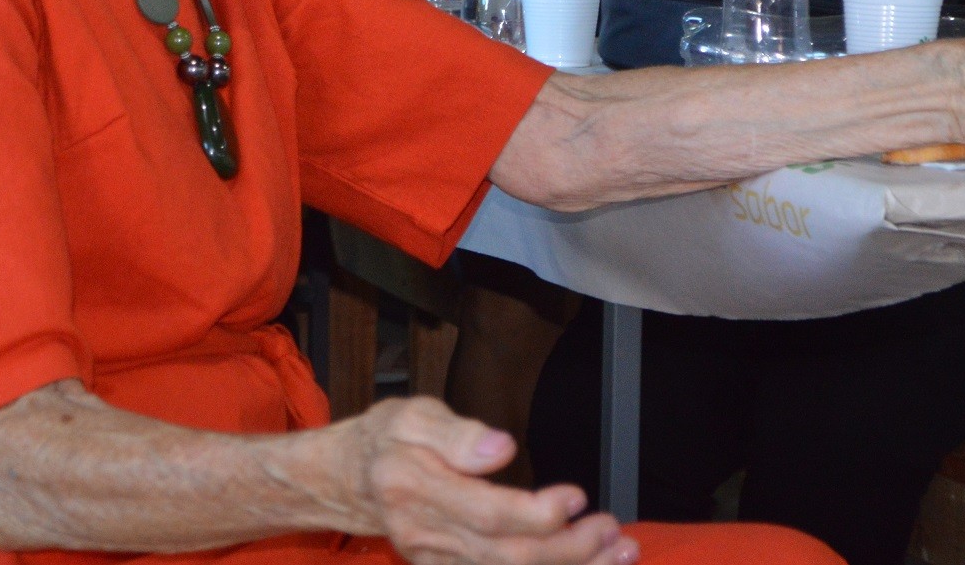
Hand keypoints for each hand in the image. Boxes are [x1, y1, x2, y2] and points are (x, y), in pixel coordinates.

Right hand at [338, 397, 635, 564]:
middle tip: (612, 530)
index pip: (487, 513)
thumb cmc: (385, 438)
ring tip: (618, 551)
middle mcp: (426, 534)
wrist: (347, 480)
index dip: (538, 513)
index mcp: (416, 487)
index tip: (576, 496)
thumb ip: (457, 433)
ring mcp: (435, 559)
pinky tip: (585, 563)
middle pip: (507, 555)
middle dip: (569, 549)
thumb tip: (501, 448)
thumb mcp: (411, 414)